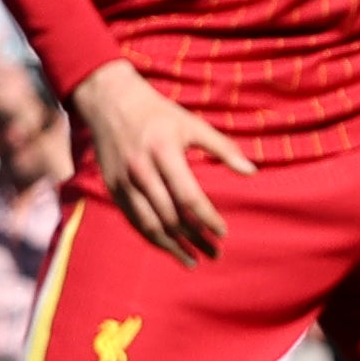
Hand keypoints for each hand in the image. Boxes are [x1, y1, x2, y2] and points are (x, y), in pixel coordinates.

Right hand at [71, 60, 257, 257]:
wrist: (109, 100)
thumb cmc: (157, 113)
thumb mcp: (191, 124)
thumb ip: (223, 147)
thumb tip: (251, 172)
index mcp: (164, 152)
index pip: (188, 196)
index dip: (207, 218)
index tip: (223, 232)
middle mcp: (141, 170)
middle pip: (171, 215)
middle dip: (195, 238)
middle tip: (215, 253)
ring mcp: (123, 181)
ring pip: (149, 223)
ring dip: (173, 246)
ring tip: (192, 260)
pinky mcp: (112, 187)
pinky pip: (133, 219)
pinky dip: (151, 237)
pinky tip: (168, 246)